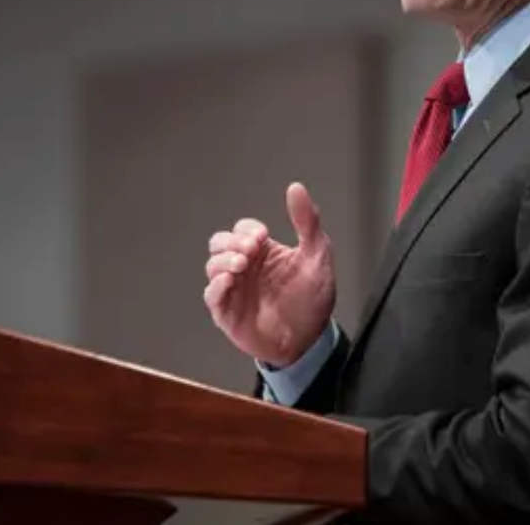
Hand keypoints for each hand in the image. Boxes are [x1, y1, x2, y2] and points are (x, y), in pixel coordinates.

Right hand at [203, 182, 335, 367]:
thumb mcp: (317, 255)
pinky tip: (230, 282)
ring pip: (213, 265)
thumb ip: (307, 221)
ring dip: (224, 261)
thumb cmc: (312, 300)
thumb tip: (296, 188)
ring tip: (241, 265)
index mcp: (263, 251)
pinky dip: (217, 286)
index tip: (262, 236)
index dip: (247, 229)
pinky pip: (212, 295)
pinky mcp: (227, 312)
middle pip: (220, 242)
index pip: (242, 229)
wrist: (310, 341)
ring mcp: (234, 289)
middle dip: (231, 242)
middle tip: (250, 249)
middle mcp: (245, 267)